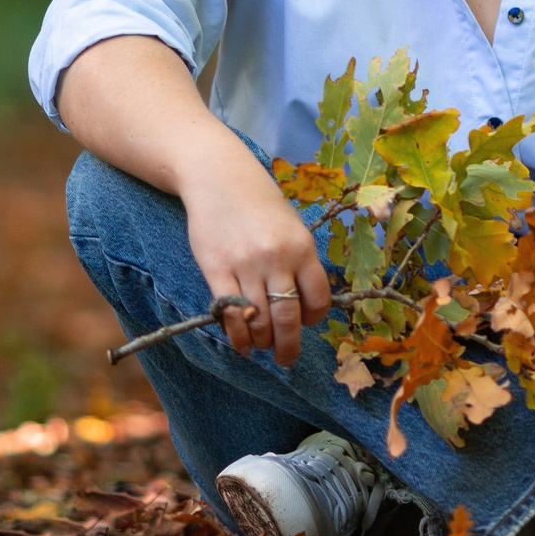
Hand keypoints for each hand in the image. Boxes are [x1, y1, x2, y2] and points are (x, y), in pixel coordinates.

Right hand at [183, 153, 332, 365]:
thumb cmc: (259, 202)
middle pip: (288, 318)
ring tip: (260, 347)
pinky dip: (237, 336)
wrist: (219, 177)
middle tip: (286, 358)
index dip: (314, 319)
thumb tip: (304, 304)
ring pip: (259, 321)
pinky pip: (230, 313)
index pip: (318, 299)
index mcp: (302, 247)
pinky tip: (240, 344)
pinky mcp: (216, 269)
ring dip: (261, 343)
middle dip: (289, 346)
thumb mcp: (291, 226)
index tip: (306, 324)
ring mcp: (246, 265)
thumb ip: (299, 261)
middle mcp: (277, 258)